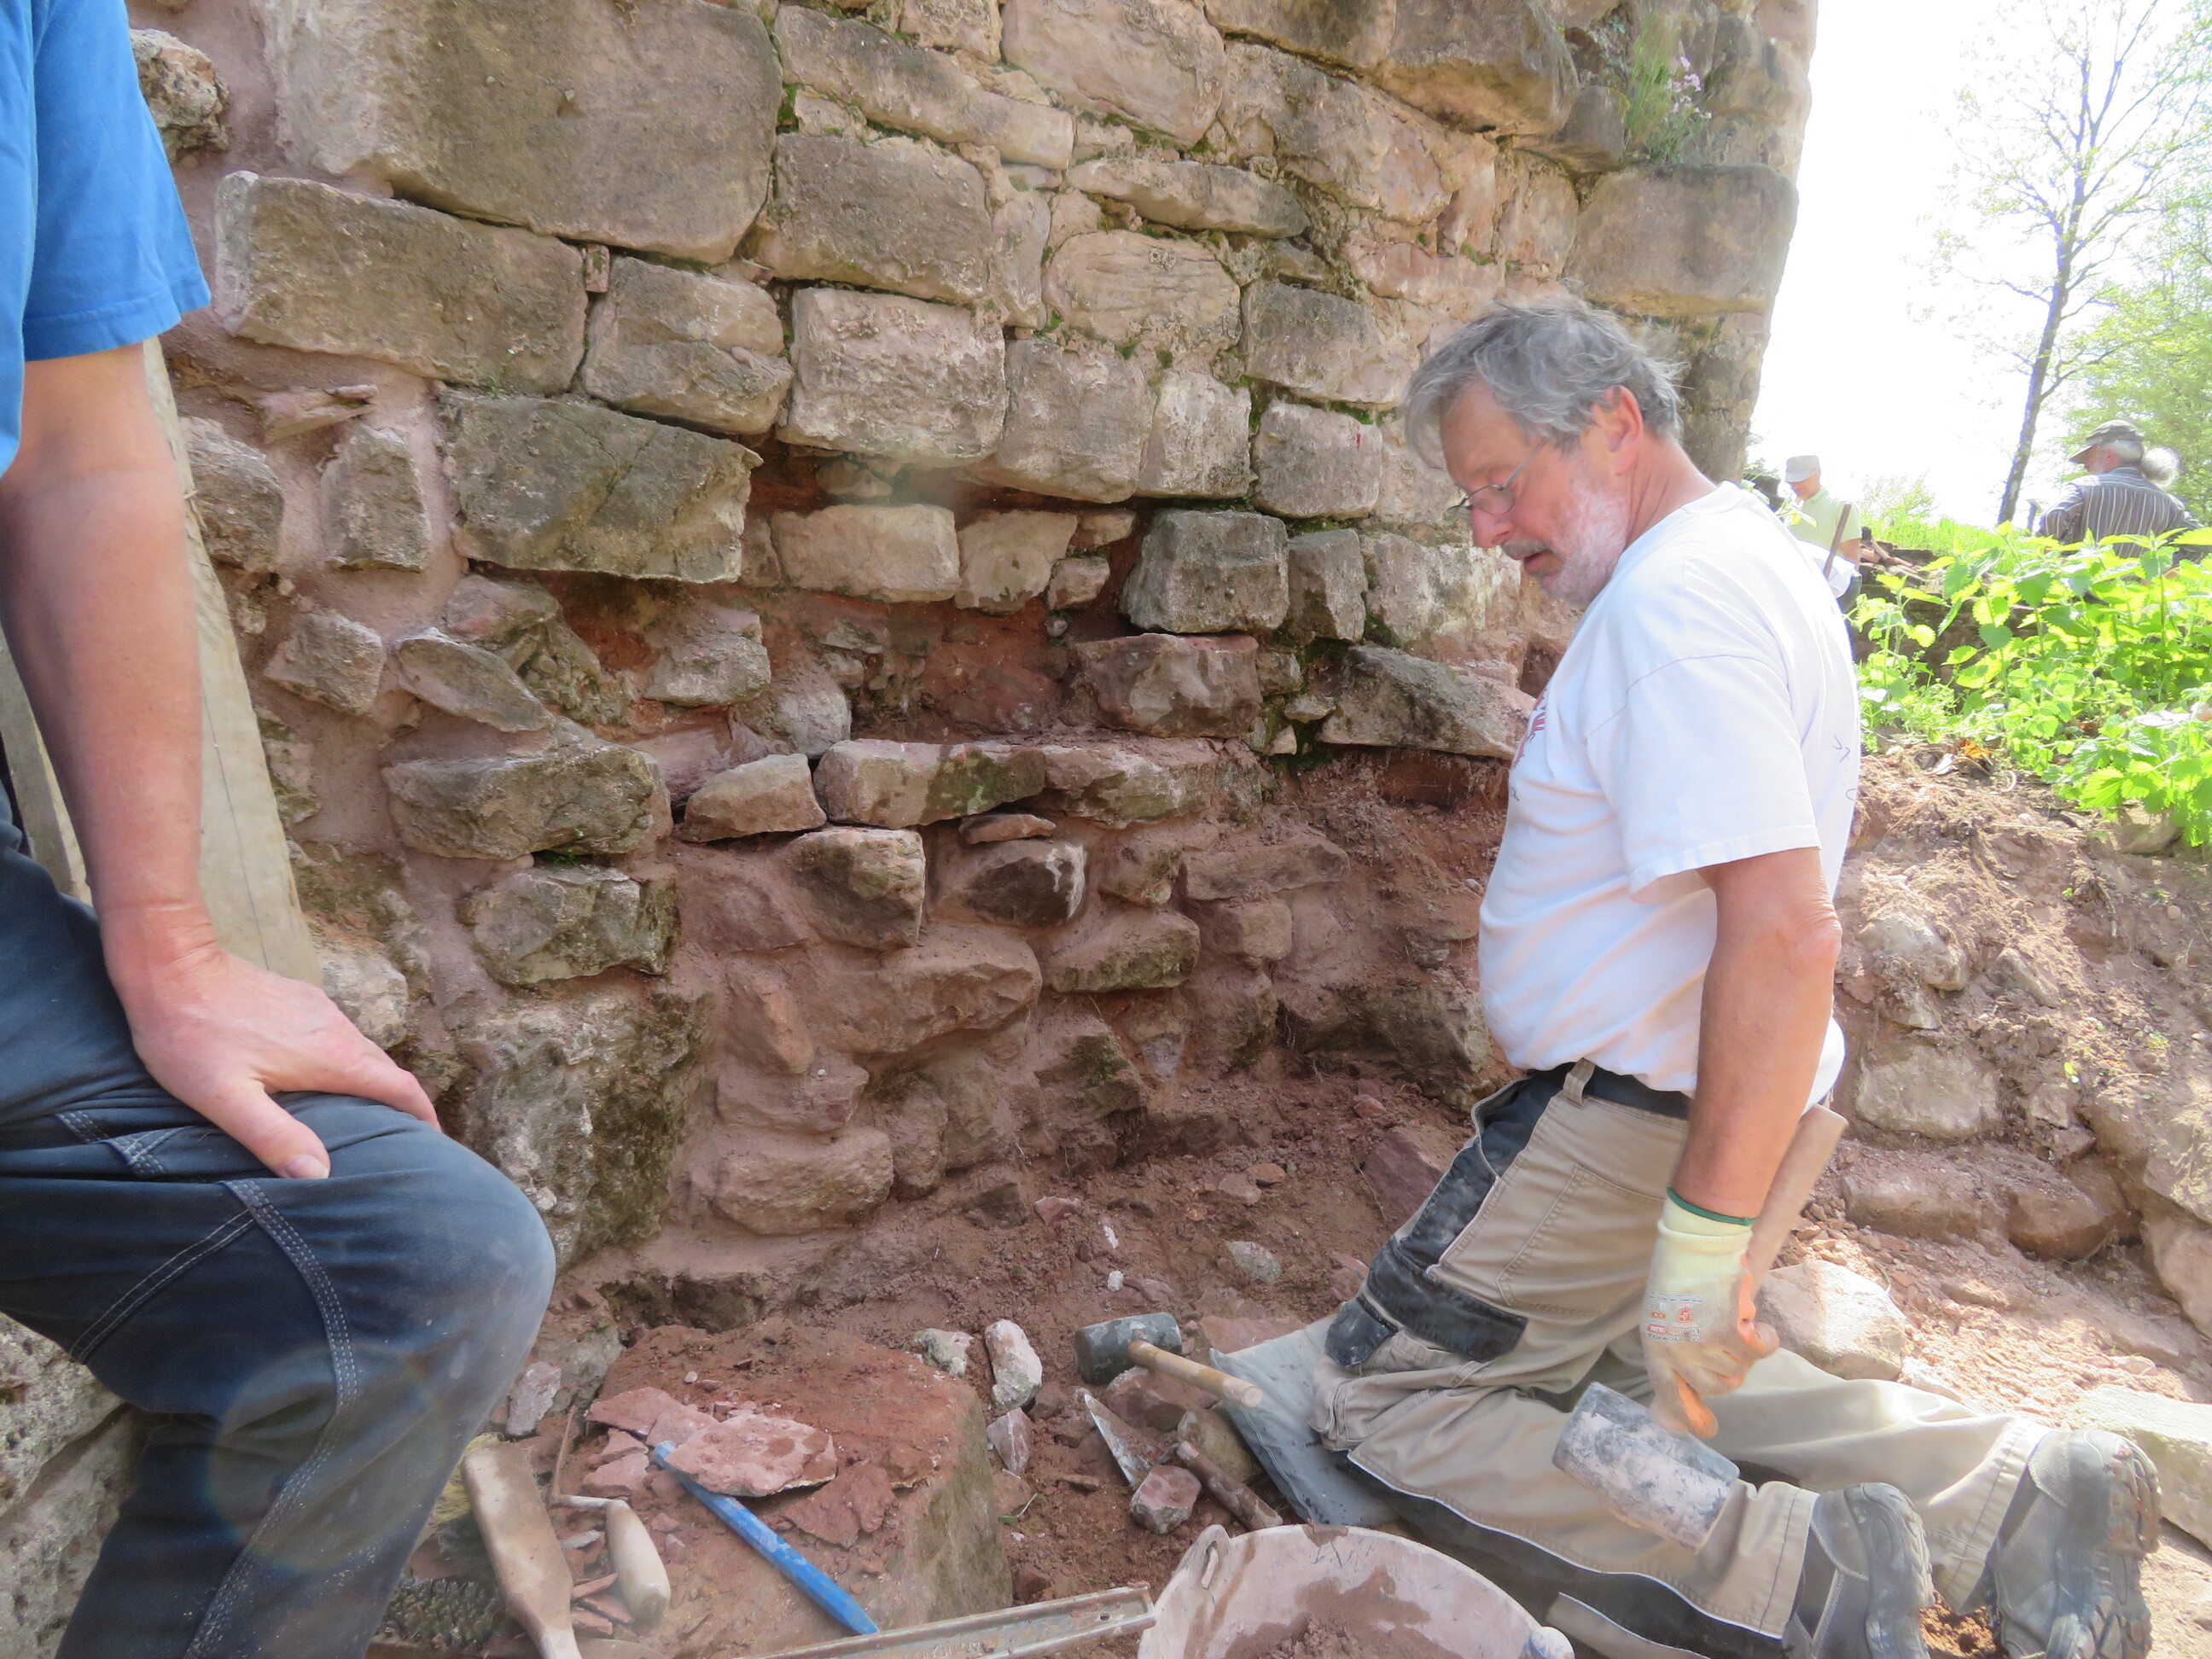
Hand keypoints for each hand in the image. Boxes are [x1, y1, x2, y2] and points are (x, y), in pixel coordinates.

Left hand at [106, 924, 437, 1179]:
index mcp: (332, 1057)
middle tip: (396, 1140)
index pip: (401, 1088)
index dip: (425, 1117)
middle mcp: (338, 1030)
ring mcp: (321, 1010)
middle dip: (400, 1105)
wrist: (172, 965)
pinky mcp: (301, 998)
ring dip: (371, 1081)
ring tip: (359, 1114)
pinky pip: (338, 1035)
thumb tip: (319, 1175)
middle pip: (386, 1071)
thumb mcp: (225, 1097)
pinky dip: (345, 1061)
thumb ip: (273, 1136)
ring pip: (362, 1051)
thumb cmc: (191, 1036)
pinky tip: (318, 1075)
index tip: (435, 1143)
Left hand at [1641, 1193, 1777, 1437]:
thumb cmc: (1680, 1274)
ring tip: (1733, 1315)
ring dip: (1744, 1347)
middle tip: (1728, 1337)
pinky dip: (1766, 1339)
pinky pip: (1758, 1352)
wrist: (1695, 1242)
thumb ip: (1677, 1349)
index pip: (1671, 1397)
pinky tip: (1760, 1324)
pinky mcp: (1728, 1334)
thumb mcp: (1664, 1316)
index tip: (1707, 1429)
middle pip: (1717, 1386)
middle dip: (1729, 1367)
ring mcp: (1701, 1347)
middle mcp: (1675, 1354)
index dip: (1690, 1417)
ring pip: (1739, 1369)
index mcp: (1655, 1349)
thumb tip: (1691, 1389)